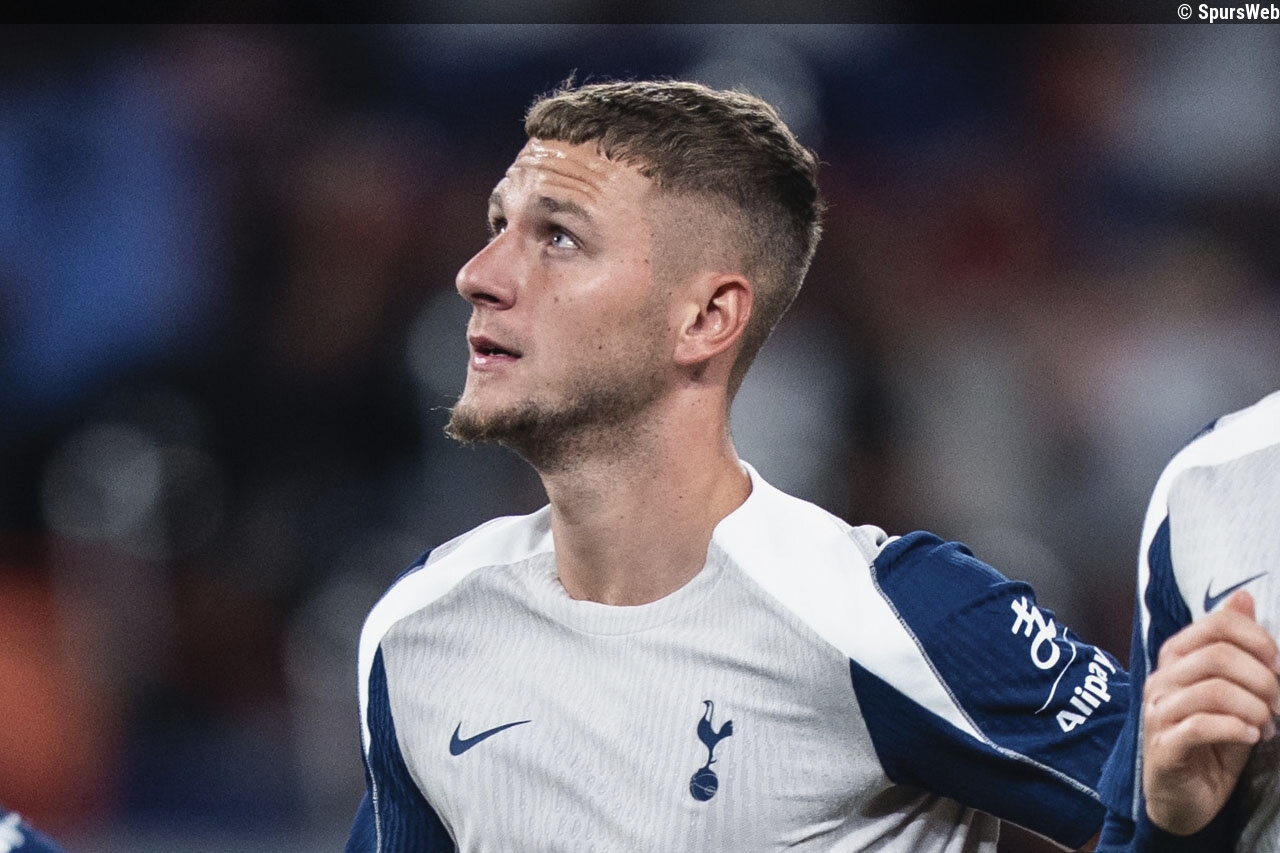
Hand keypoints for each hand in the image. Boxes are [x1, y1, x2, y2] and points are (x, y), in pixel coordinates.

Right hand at [1142, 590, 1279, 834]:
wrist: (1186, 797)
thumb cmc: (1211, 741)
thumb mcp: (1230, 690)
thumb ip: (1234, 645)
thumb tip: (1242, 597)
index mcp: (1176, 659)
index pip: (1216, 625)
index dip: (1257, 639)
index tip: (1278, 665)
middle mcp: (1162, 680)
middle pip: (1217, 656)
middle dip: (1262, 679)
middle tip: (1279, 704)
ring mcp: (1158, 713)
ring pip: (1212, 691)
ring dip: (1254, 709)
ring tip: (1266, 725)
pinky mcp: (1164, 747)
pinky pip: (1199, 726)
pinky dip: (1235, 729)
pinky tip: (1250, 737)